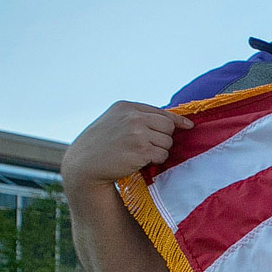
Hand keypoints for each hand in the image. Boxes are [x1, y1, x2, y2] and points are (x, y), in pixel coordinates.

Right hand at [61, 101, 193, 188]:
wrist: (83, 165)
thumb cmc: (99, 145)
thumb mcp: (114, 121)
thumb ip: (137, 117)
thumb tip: (172, 121)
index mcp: (126, 107)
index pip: (161, 112)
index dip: (177, 120)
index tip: (187, 126)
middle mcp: (133, 117)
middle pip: (168, 127)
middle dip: (163, 138)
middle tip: (148, 147)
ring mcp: (137, 133)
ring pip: (167, 142)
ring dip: (158, 151)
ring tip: (139, 154)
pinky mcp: (141, 150)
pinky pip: (162, 155)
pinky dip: (155, 160)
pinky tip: (139, 161)